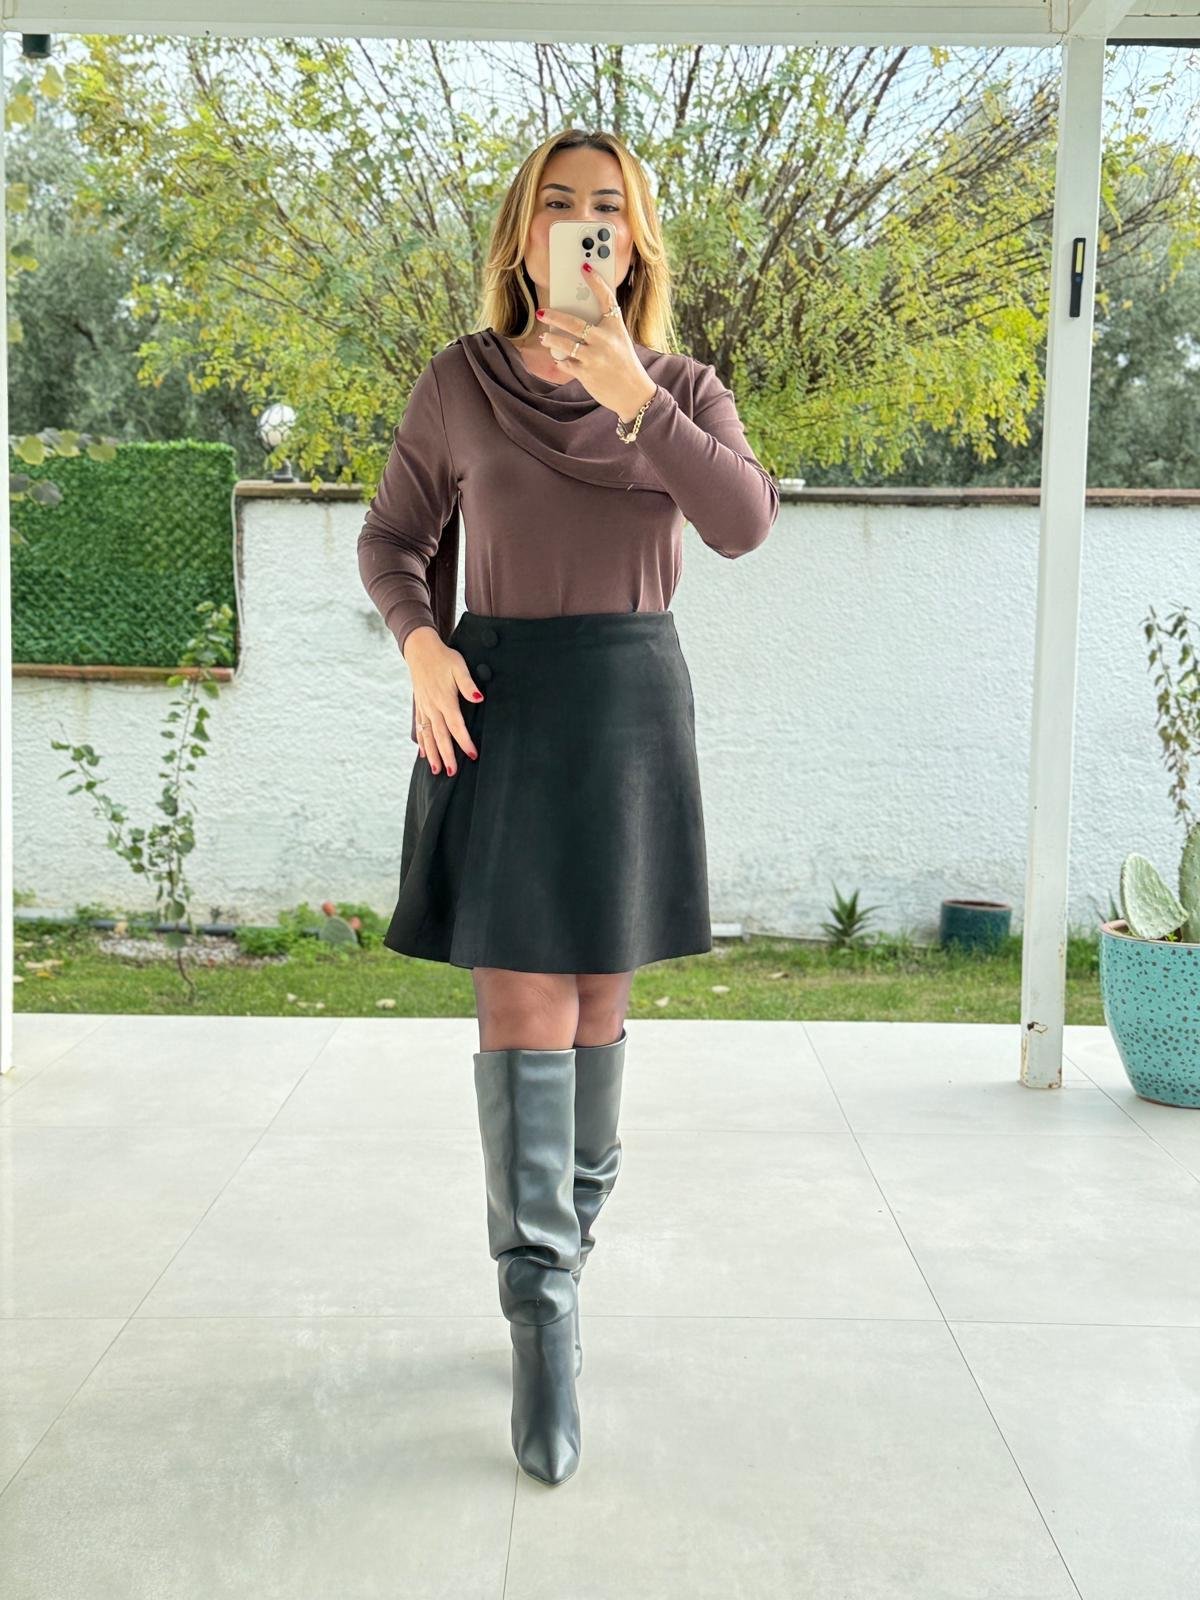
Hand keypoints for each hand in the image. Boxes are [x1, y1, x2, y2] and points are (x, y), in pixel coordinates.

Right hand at [403, 627, 481, 774]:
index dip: (464, 741)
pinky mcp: (419, 707)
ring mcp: (424, 708)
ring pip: (428, 736)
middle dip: (447, 755)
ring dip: (432, 754)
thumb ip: (468, 685)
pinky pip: (420, 729)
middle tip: (453, 772)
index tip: (472, 755)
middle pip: (441, 736)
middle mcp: (432, 707)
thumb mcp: (459, 667)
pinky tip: (423, 755)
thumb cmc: (443, 658)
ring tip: (437, 771)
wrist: (420, 650)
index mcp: (444, 699)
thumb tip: (480, 698)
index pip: (456, 725)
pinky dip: (422, 743)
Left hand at [536, 265, 657, 420]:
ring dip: (551, 339)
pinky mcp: (586, 374)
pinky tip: (558, 358)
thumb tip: (575, 319)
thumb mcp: (620, 340)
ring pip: (564, 344)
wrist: (633, 393)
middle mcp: (605, 340)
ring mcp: (594, 357)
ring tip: (544, 336)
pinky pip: (565, 363)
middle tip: (542, 311)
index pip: (606, 298)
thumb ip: (603, 328)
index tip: (585, 267)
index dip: (596, 281)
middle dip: (554, 316)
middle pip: (574, 323)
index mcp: (616, 327)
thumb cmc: (624, 363)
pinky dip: (560, 360)